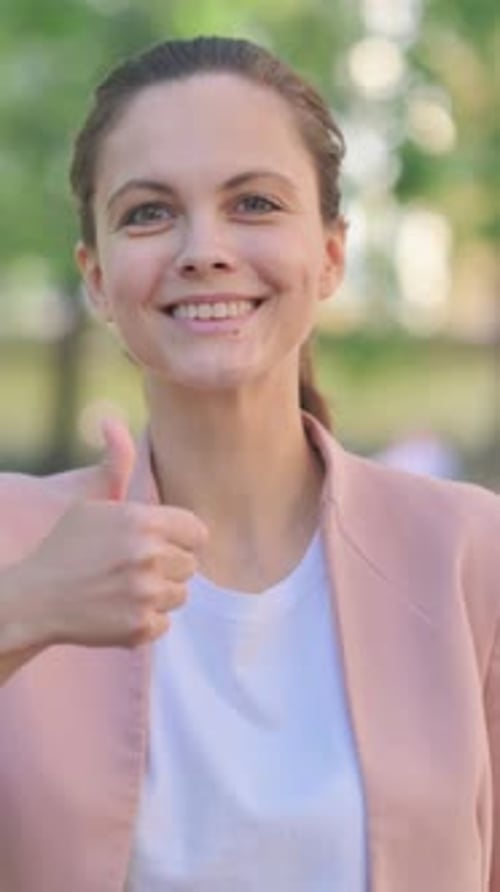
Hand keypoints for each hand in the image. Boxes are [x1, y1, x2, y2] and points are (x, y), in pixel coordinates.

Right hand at [20, 418, 207, 648]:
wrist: (35, 599)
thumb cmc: (66, 548)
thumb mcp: (92, 503)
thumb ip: (115, 466)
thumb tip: (112, 421)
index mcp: (143, 521)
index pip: (197, 532)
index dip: (180, 538)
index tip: (161, 544)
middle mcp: (149, 556)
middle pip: (190, 565)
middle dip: (168, 566)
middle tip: (134, 568)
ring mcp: (146, 594)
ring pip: (180, 595)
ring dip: (159, 594)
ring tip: (125, 588)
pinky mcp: (141, 627)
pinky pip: (166, 623)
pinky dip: (146, 621)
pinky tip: (120, 609)